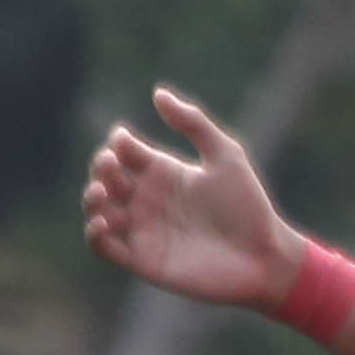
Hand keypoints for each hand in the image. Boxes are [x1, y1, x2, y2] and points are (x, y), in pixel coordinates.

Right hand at [80, 86, 300, 310]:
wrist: (263, 256)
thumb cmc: (249, 206)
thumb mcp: (225, 156)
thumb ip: (193, 123)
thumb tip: (157, 93)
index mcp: (164, 171)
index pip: (125, 151)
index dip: (117, 143)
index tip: (123, 139)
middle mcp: (149, 199)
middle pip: (107, 177)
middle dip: (101, 167)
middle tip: (110, 163)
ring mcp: (143, 229)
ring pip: (99, 210)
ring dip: (91, 198)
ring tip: (101, 191)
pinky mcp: (142, 260)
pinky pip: (104, 247)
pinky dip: (94, 234)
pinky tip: (102, 222)